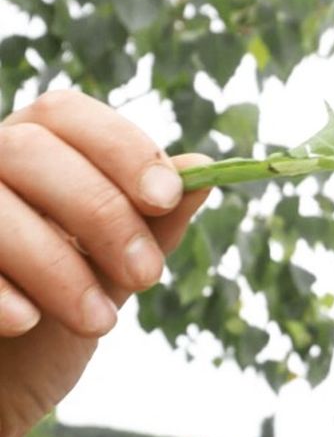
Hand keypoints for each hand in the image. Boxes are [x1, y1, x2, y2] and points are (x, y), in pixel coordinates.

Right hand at [0, 92, 210, 436]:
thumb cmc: (53, 320)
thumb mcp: (111, 272)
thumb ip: (151, 224)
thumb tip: (204, 171)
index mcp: (25, 154)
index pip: (65, 112)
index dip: (120, 147)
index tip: (166, 199)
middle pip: (29, 150)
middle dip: (101, 212)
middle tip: (148, 277)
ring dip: (56, 264)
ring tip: (100, 324)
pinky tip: (26, 322)